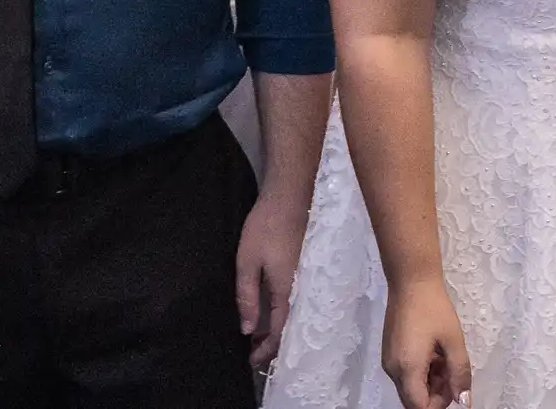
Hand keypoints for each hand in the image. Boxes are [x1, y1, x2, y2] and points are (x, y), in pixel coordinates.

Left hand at [235, 194, 307, 368]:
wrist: (291, 194)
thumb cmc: (266, 225)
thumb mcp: (247, 261)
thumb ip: (247, 296)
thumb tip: (247, 330)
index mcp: (288, 290)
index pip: (281, 331)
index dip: (267, 350)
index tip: (252, 361)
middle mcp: (303, 289)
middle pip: (292, 327)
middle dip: (274, 344)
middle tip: (253, 353)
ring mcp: (308, 278)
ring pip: (295, 314)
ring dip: (279, 329)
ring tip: (258, 337)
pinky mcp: (307, 269)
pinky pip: (297, 300)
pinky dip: (284, 313)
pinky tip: (271, 312)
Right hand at [382, 275, 471, 408]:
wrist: (411, 280)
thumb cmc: (434, 308)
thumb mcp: (453, 341)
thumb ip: (460, 374)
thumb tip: (464, 401)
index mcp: (407, 368)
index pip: (419, 407)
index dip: (439, 404)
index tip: (454, 388)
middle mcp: (393, 369)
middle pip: (414, 400)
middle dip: (436, 394)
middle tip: (453, 371)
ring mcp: (389, 361)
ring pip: (410, 387)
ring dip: (430, 382)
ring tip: (446, 358)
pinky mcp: (389, 352)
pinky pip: (405, 374)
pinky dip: (422, 372)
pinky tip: (434, 353)